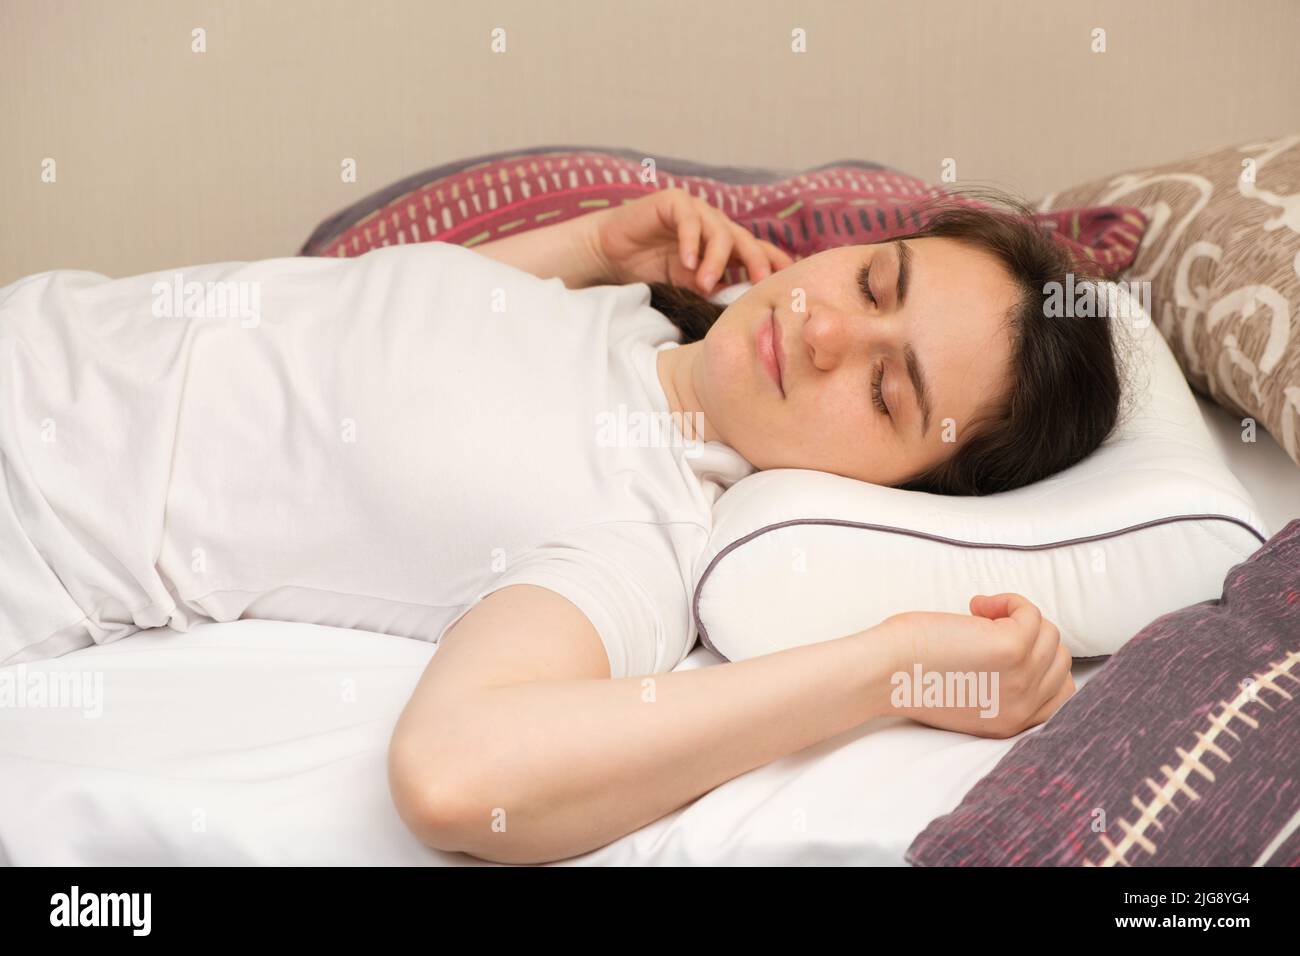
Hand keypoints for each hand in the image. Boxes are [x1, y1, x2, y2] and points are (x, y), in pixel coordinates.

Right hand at [587, 187, 793, 294]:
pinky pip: (691, 221)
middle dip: (757, 262)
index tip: (788, 284)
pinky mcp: (674, 202)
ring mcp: (697, 212)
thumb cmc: (650, 272)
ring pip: (720, 232)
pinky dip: (691, 242)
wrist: (610, 255)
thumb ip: (713, 289)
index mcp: (725, 246)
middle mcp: (715, 226)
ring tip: (704, 283)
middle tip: (759, 284)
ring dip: (715, 261)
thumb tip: (742, 307)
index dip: (774, 264)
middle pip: (746, 241)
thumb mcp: (687, 286)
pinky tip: (687, 263)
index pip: (758, 252)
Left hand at [877, 592, 1075, 738]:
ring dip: (1017, 615)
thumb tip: (1023, 647)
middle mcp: (1023, 707)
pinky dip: (1009, 601)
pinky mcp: (1010, 649)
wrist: (882, 675)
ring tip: (977, 616)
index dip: (1042, 660)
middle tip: (986, 626)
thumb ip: (1001, 687)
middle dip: (1030, 635)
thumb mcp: (969, 698)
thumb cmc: (911, 677)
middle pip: (1059, 658)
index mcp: (1014, 723)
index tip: (1010, 643)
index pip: (1062, 692)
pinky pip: (1031, 612)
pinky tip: (977, 606)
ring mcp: (1021, 679)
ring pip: (1049, 633)